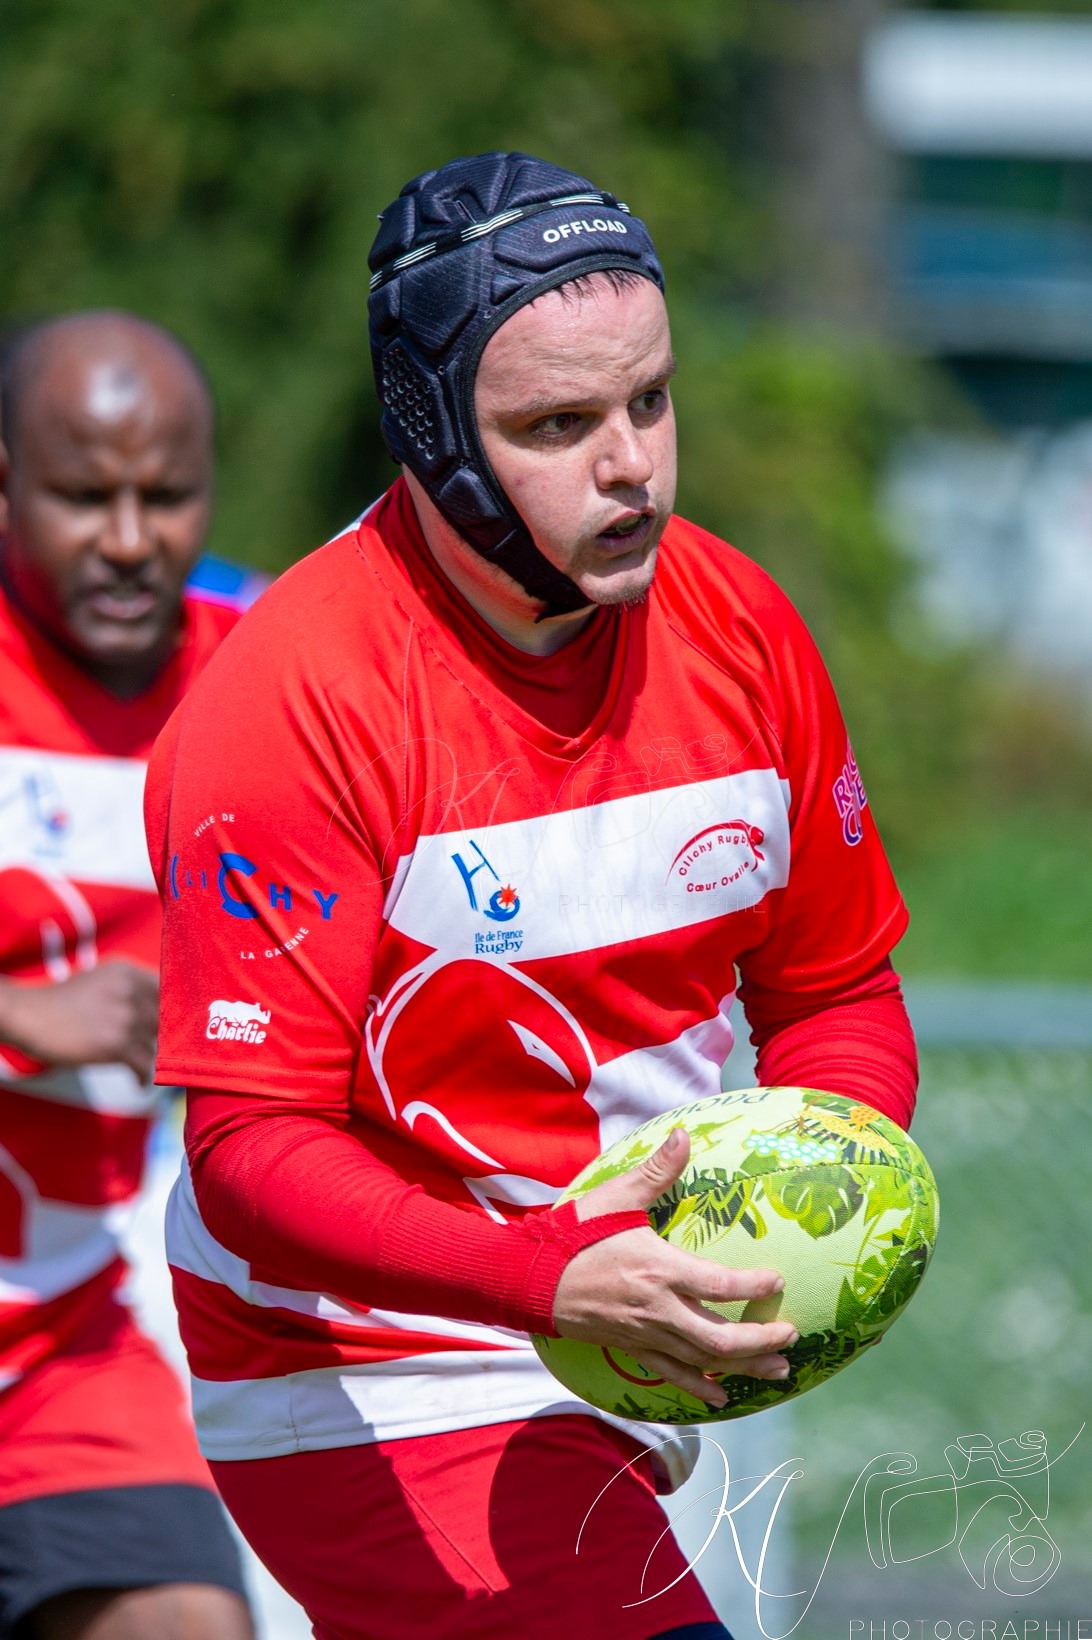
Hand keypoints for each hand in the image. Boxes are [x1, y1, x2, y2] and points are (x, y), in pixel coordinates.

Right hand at [0, 963, 159, 1080]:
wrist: (31, 1016)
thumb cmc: (64, 1000)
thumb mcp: (102, 979)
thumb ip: (132, 987)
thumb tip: (164, 1009)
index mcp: (129, 972)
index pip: (169, 991)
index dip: (175, 1011)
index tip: (175, 1026)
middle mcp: (132, 991)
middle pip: (165, 1020)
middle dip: (162, 1037)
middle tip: (161, 1051)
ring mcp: (126, 1018)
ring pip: (155, 1044)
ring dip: (149, 1057)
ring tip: (143, 1066)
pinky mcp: (116, 1045)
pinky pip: (144, 1065)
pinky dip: (141, 1078)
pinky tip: (137, 1083)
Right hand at [552, 1127, 796, 1407]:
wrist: (532, 1277)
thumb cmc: (575, 1234)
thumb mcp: (616, 1197)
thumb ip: (656, 1171)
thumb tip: (684, 1135)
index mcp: (660, 1269)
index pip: (720, 1285)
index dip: (754, 1287)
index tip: (778, 1280)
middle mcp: (659, 1308)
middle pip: (720, 1339)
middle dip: (761, 1340)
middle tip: (792, 1335)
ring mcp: (645, 1334)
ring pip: (703, 1362)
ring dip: (744, 1368)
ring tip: (779, 1369)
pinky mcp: (632, 1348)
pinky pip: (672, 1374)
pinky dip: (700, 1388)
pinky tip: (722, 1399)